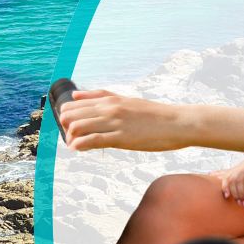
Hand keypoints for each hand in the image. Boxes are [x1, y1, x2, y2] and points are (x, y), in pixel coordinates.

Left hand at [60, 89, 187, 151]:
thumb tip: (75, 94)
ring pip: (78, 127)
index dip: (66, 118)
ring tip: (76, 146)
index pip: (73, 105)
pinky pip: (93, 140)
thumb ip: (100, 96)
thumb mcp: (126, 100)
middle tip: (72, 138)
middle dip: (65, 129)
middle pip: (71, 115)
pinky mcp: (122, 138)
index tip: (71, 128)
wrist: (177, 123)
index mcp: (109, 100)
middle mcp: (109, 109)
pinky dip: (80, 145)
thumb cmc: (154, 114)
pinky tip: (77, 149)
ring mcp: (115, 123)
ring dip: (71, 139)